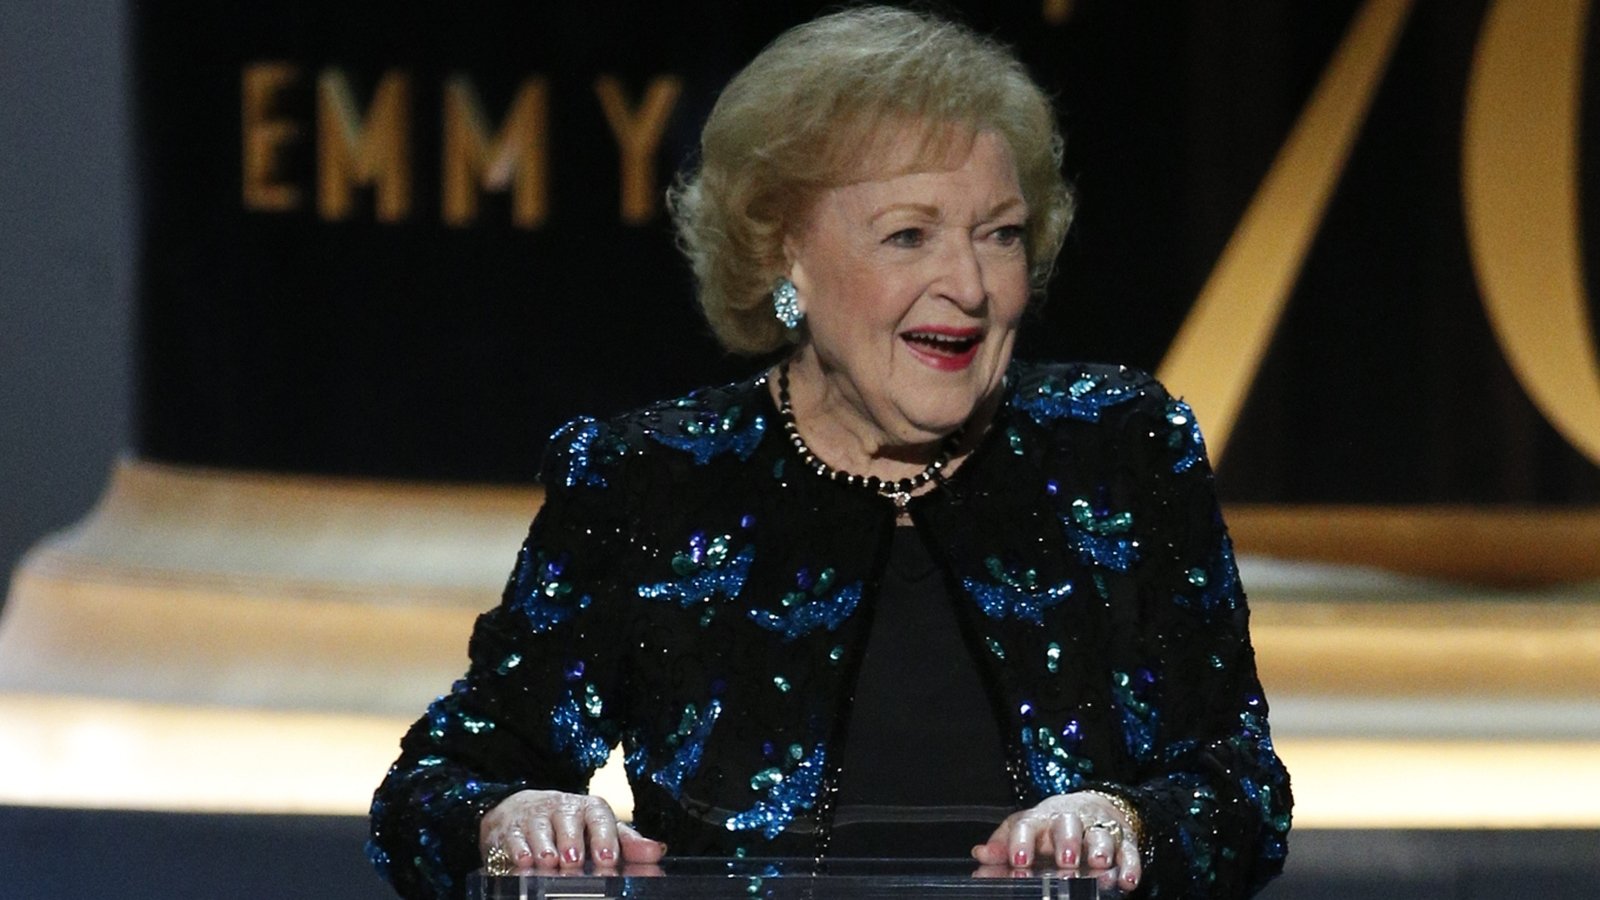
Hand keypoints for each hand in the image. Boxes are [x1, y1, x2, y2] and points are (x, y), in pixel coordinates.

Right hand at [479, 790, 666, 871]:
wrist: (524, 810)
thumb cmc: (572, 826)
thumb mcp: (602, 831)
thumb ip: (629, 844)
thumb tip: (657, 852)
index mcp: (590, 809)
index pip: (600, 819)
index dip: (603, 839)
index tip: (607, 860)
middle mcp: (563, 809)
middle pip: (569, 823)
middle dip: (572, 845)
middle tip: (575, 863)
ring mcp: (535, 818)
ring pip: (540, 831)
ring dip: (545, 849)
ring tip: (550, 863)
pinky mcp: (510, 830)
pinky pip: (513, 840)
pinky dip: (518, 851)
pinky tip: (523, 862)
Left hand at [971, 792, 1140, 891]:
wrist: (1090, 808)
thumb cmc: (1049, 827)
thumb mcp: (1023, 832)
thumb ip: (1001, 846)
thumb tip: (980, 856)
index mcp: (1040, 820)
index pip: (1028, 825)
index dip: (1022, 842)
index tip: (1018, 860)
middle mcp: (1069, 822)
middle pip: (1068, 825)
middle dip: (1067, 842)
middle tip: (1065, 860)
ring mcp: (1098, 830)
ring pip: (1101, 835)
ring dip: (1100, 849)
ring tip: (1099, 863)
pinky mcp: (1124, 841)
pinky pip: (1129, 852)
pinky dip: (1130, 866)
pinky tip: (1127, 881)